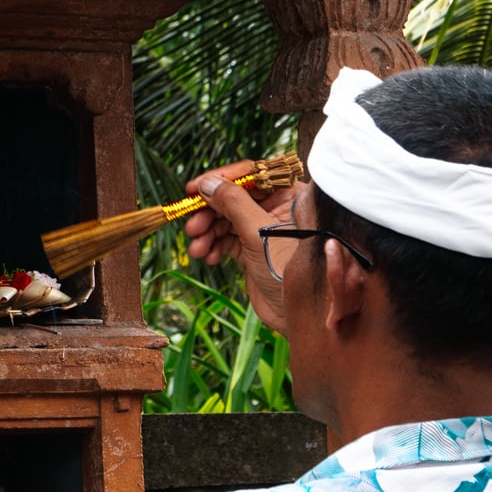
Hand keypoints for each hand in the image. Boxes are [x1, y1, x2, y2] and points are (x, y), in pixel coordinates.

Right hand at [182, 160, 300, 331]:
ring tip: (197, 248)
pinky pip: (226, 240)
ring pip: (225, 220)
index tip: (194, 188)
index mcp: (288, 195)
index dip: (219, 180)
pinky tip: (208, 256)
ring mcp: (262, 229)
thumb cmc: (290, 270)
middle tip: (192, 226)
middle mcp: (275, 208)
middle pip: (232, 198)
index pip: (249, 175)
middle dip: (209, 213)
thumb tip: (207, 183)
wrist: (300, 315)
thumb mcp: (259, 232)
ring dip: (207, 232)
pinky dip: (214, 246)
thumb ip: (233, 203)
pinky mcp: (252, 249)